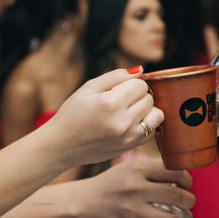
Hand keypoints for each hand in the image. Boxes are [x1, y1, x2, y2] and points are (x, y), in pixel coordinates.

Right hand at [45, 67, 163, 168]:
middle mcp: (122, 122)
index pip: (140, 85)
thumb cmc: (72, 113)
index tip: (119, 88)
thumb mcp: (88, 88)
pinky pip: (153, 131)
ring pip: (157, 115)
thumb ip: (115, 76)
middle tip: (121, 100)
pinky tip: (130, 123)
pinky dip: (146, 124)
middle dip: (138, 95)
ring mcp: (128, 137)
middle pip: (149, 99)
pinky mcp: (130, 148)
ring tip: (130, 111)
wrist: (61, 145)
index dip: (131, 83)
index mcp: (110, 103)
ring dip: (147, 110)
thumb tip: (140, 70)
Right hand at [80, 160, 193, 217]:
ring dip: (177, 217)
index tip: (186, 184)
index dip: (187, 180)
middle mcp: (136, 187)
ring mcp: (132, 207)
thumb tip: (184, 181)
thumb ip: (155, 172)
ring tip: (174, 213)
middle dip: (189, 200)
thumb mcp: (132, 168)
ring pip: (169, 217)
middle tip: (188, 201)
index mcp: (138, 168)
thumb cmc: (115, 183)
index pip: (175, 172)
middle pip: (177, 195)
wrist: (87, 201)